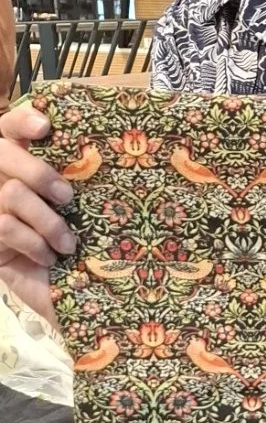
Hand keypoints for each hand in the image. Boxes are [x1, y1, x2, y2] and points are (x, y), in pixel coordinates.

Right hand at [0, 100, 75, 326]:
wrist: (85, 301)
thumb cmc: (91, 248)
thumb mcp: (89, 210)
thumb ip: (81, 178)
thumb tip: (100, 144)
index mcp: (25, 168)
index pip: (10, 128)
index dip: (22, 122)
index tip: (46, 127)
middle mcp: (4, 182)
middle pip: (2, 152)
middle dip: (38, 172)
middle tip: (67, 197)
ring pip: (10, 193)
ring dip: (46, 219)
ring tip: (68, 243)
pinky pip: (4, 225)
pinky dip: (33, 242)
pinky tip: (48, 258)